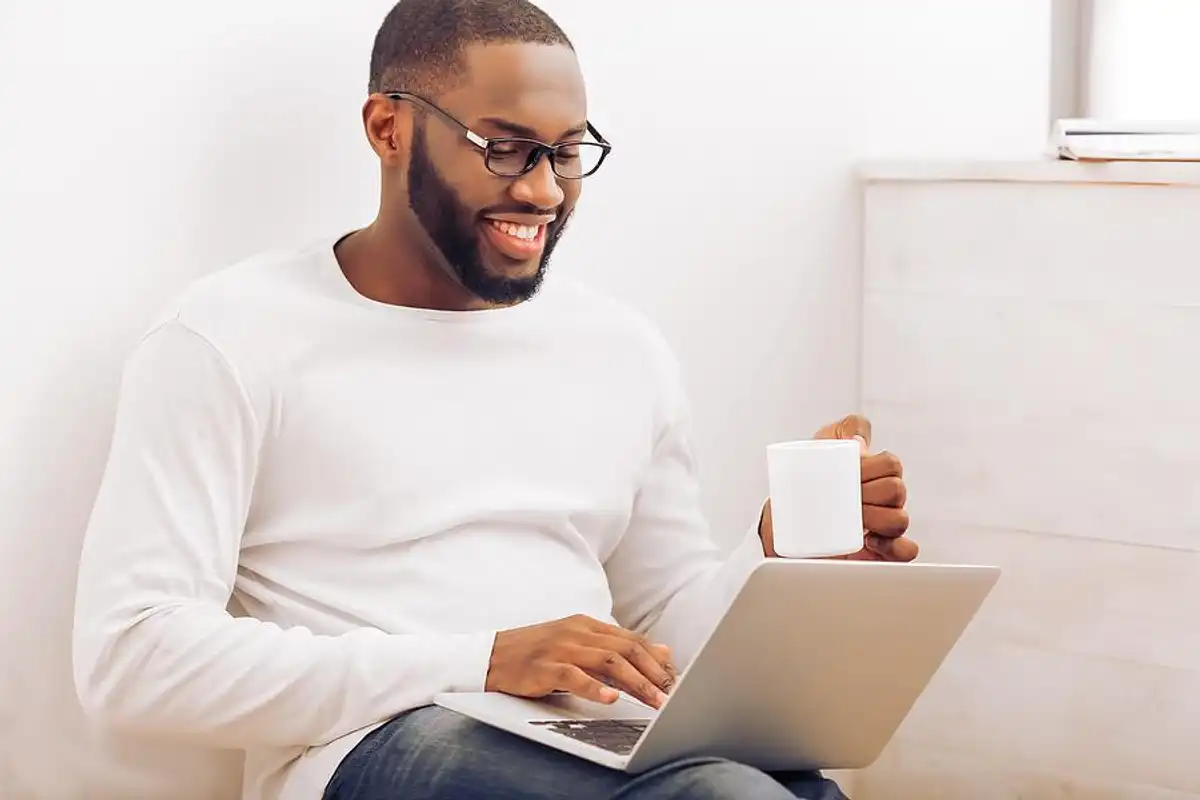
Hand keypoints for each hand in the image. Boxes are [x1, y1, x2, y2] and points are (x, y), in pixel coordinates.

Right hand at [485, 614, 677, 708]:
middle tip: (671, 695)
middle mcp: (577, 632)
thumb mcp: (578, 644)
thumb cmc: (537, 653)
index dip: (656, 660)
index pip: (631, 640)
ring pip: (607, 660)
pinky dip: (595, 687)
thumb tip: (661, 652)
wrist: (492, 655)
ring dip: (635, 682)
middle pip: (626, 649)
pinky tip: (611, 698)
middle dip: (653, 673)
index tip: (675, 680)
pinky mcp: (545, 666)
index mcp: (587, 625)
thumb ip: (615, 647)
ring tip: (653, 701)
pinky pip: (574, 676)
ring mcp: (561, 647)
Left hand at [759, 414, 917, 561]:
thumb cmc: (806, 482)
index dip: (871, 467)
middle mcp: (884, 499)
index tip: (849, 471)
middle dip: (868, 492)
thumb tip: (858, 441)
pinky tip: (870, 541)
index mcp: (876, 473)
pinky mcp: (880, 552)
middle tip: (845, 496)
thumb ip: (844, 430)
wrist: (786, 522)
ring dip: (876, 518)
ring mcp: (884, 526)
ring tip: (852, 519)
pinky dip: (894, 547)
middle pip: (896, 490)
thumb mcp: (822, 447)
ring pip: (900, 519)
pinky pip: (905, 551)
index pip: (890, 464)